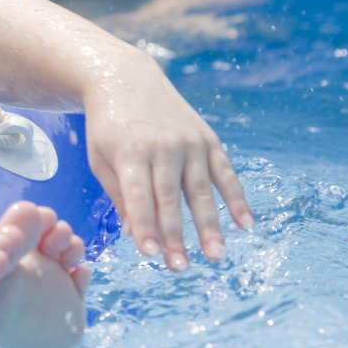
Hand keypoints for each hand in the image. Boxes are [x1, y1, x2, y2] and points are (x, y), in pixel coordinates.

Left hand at [83, 51, 251, 271]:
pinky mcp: (208, 138)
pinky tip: (246, 225)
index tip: (150, 255)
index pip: (139, 195)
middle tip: (181, 268)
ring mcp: (189, 141)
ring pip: (201, 190)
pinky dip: (237, 199)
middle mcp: (163, 145)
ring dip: (210, 226)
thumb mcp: (100, 158)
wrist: (126, 79)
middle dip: (176, 236)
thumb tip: (137, 236)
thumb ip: (120, 196)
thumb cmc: (108, 126)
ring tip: (216, 256)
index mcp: (130, 150)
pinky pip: (226, 173)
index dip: (145, 225)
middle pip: (171, 197)